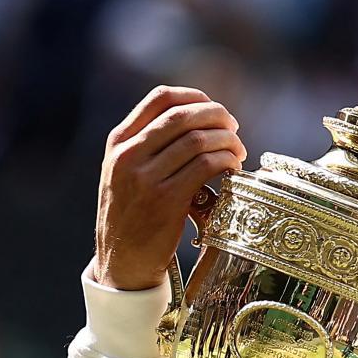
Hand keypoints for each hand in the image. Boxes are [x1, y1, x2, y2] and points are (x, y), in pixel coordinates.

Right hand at [94, 86, 246, 289]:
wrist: (122, 261)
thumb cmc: (132, 216)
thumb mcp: (125, 173)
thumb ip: (149, 146)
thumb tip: (199, 121)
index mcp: (119, 142)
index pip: (160, 98)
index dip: (195, 96)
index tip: (213, 108)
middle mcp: (128, 155)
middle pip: (183, 115)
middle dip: (218, 117)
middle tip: (234, 129)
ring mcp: (145, 178)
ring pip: (198, 139)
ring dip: (227, 141)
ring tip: (238, 152)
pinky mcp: (166, 200)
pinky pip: (206, 165)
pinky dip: (226, 161)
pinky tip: (233, 169)